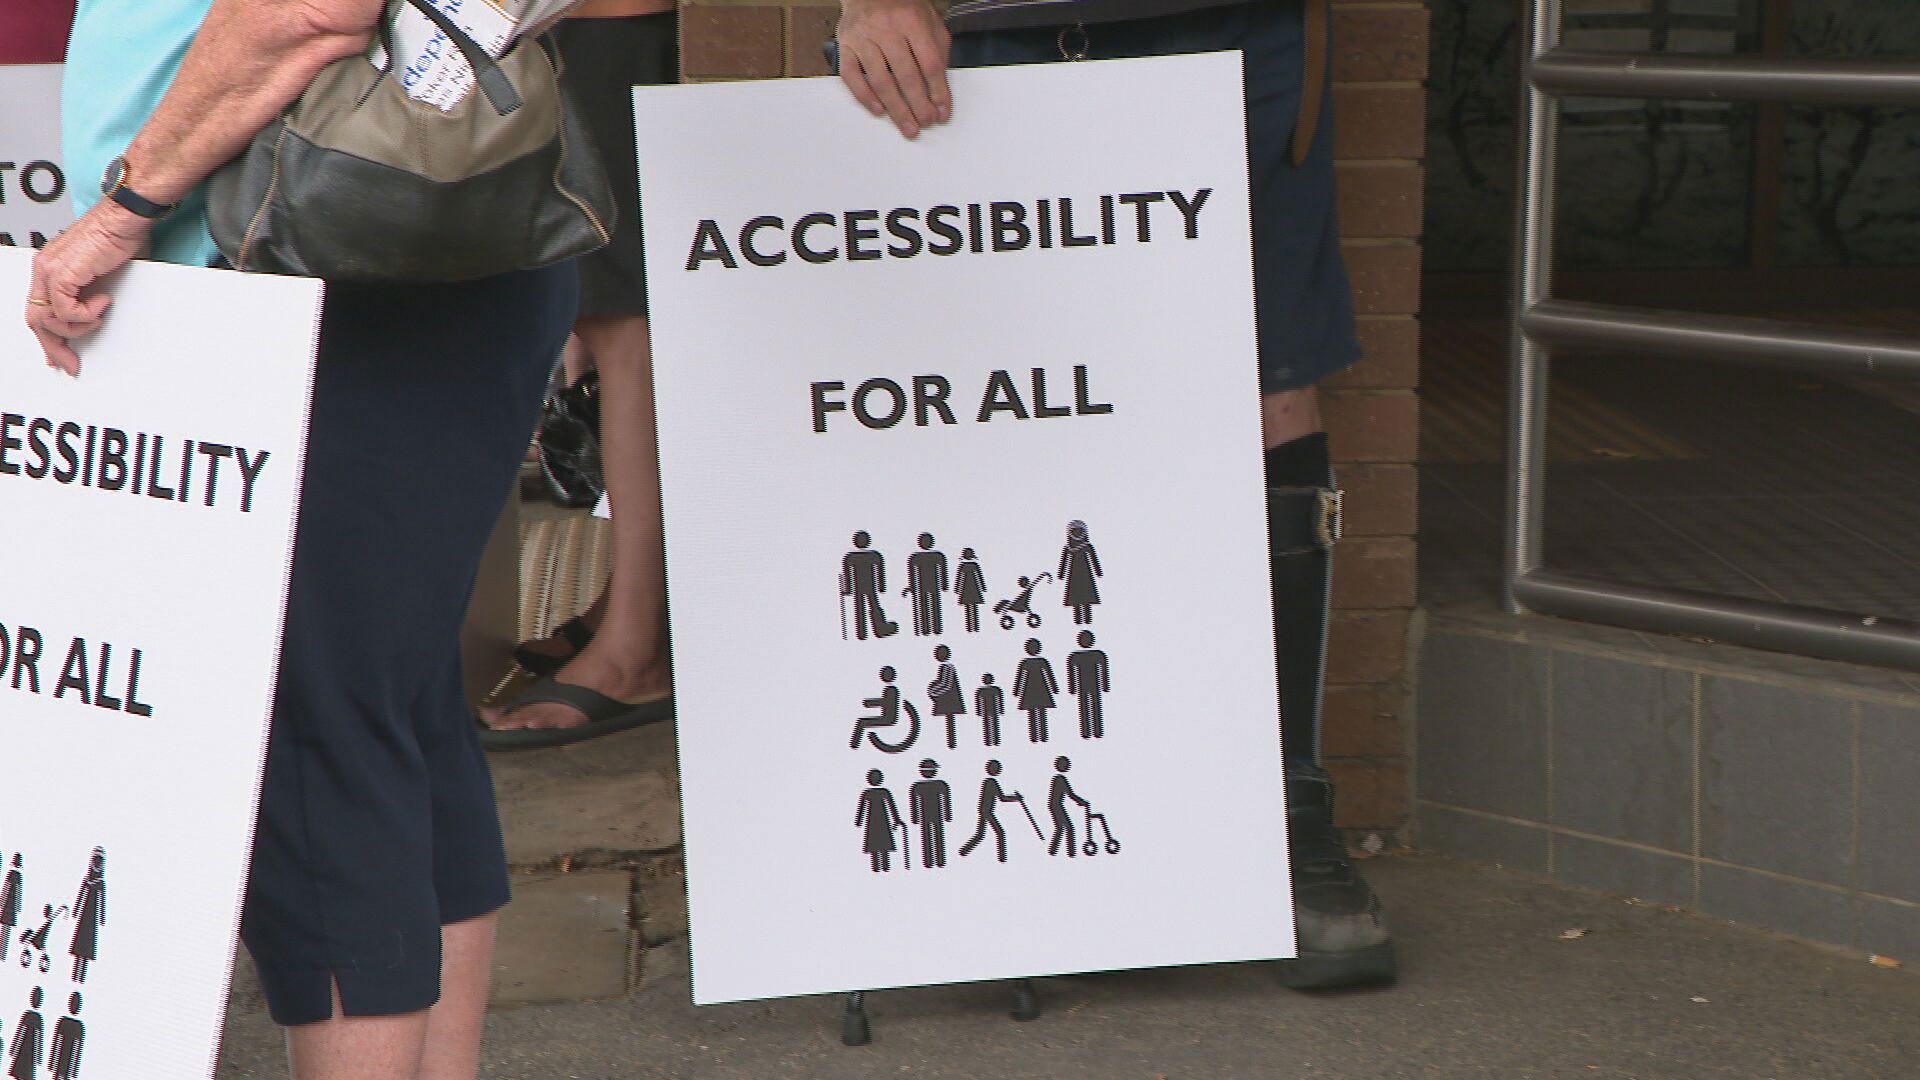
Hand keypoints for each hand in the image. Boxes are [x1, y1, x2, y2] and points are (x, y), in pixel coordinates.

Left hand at [25, 201, 151, 376]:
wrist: (123, 218)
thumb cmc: (117, 236)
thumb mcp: (100, 272)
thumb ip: (89, 292)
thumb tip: (95, 311)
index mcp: (49, 267)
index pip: (38, 310)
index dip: (47, 337)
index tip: (60, 354)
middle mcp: (44, 269)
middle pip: (37, 320)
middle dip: (54, 347)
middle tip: (70, 362)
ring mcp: (50, 270)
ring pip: (50, 319)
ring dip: (78, 328)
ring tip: (98, 315)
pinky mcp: (63, 273)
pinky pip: (66, 310)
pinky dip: (86, 314)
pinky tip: (102, 301)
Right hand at [836, 0, 951, 138]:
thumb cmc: (901, 7)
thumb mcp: (930, 20)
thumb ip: (938, 50)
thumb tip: (940, 89)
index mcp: (912, 21)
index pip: (930, 64)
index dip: (938, 92)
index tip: (941, 110)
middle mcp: (887, 29)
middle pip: (906, 75)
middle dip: (918, 105)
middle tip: (925, 122)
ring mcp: (863, 38)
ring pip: (881, 80)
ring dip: (896, 108)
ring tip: (907, 125)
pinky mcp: (845, 45)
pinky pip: (851, 76)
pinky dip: (865, 96)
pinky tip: (879, 110)